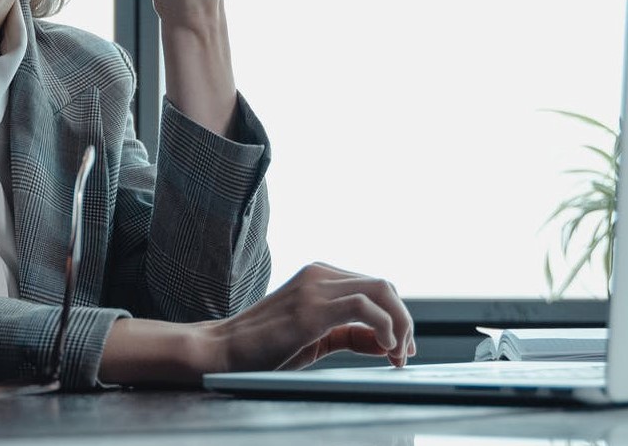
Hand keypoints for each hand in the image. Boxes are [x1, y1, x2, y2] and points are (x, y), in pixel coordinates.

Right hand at [204, 262, 415, 371]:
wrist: (222, 350)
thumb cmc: (263, 348)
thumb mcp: (315, 339)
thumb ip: (349, 335)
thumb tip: (386, 342)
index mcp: (319, 276)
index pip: (375, 287)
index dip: (397, 317)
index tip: (401, 347)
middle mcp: (319, 274)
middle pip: (384, 285)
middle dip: (404, 320)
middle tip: (405, 353)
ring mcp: (315, 287)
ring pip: (381, 290)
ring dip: (400, 324)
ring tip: (398, 354)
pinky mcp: (311, 308)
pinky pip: (364, 306)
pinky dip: (384, 326)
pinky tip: (384, 348)